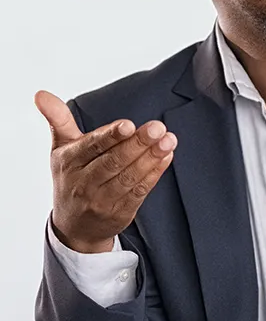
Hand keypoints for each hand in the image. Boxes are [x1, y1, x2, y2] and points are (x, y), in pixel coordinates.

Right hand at [36, 91, 176, 253]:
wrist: (74, 227)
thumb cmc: (72, 177)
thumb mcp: (61, 148)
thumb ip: (59, 120)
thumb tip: (41, 94)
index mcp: (69, 161)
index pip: (92, 147)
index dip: (110, 136)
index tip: (129, 125)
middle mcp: (83, 182)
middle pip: (114, 161)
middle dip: (138, 144)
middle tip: (158, 128)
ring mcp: (102, 199)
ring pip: (129, 176)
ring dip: (151, 157)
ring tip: (168, 140)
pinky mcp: (120, 212)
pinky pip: (139, 191)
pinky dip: (155, 173)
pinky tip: (166, 157)